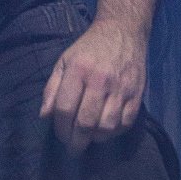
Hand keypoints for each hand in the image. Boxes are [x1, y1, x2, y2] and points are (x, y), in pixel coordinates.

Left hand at [39, 18, 146, 152]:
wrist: (122, 31)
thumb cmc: (89, 48)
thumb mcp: (64, 61)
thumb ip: (52, 88)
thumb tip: (44, 116)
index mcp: (78, 70)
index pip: (64, 109)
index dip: (60, 128)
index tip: (61, 135)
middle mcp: (99, 80)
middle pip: (85, 122)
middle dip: (76, 142)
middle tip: (73, 148)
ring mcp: (120, 88)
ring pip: (106, 127)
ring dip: (95, 139)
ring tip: (89, 138)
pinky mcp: (136, 94)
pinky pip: (125, 124)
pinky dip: (114, 133)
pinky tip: (106, 130)